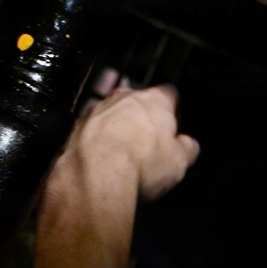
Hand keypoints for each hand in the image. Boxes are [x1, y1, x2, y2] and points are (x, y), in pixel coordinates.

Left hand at [64, 84, 199, 201]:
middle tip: (146, 144)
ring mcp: (99, 107)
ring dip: (117, 125)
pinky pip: (91, 127)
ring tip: (121, 153)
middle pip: (139, 101)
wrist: (95, 173)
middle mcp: (127, 96)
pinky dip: (95, 137)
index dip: (172, 111)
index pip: (170, 94)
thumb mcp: (178, 163)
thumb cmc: (143, 164)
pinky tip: (99, 158)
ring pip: (112, 111)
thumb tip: (188, 145)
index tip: (171, 128)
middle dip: (142, 117)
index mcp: (156, 100)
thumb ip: (186, 149)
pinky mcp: (77, 124)